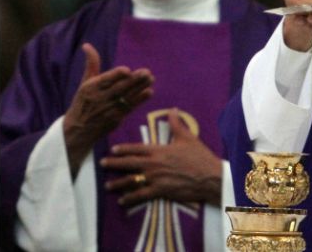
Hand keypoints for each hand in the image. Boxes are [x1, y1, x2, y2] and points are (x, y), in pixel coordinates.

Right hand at [63, 43, 153, 176]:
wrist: (78, 130)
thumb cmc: (83, 101)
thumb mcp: (84, 83)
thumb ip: (91, 64)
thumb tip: (87, 45)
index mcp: (90, 88)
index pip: (105, 80)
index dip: (116, 75)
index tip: (127, 70)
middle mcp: (100, 98)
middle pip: (119, 88)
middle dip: (134, 80)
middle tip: (147, 72)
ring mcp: (109, 110)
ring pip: (127, 97)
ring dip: (140, 88)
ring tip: (151, 78)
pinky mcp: (116, 119)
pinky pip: (130, 108)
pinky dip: (140, 100)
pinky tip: (149, 92)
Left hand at [101, 108, 221, 207]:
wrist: (209, 176)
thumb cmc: (199, 156)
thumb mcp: (188, 137)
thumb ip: (177, 124)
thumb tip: (172, 109)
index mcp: (158, 150)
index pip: (136, 148)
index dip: (123, 149)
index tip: (113, 149)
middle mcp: (153, 164)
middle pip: (128, 163)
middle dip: (114, 163)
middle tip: (102, 164)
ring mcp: (155, 178)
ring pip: (131, 181)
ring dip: (118, 183)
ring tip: (107, 185)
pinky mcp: (160, 191)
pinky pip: (141, 195)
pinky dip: (130, 198)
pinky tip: (123, 200)